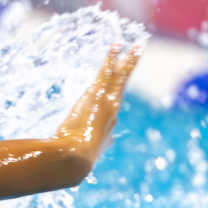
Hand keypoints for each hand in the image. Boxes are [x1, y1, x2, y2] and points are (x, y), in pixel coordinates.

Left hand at [55, 44, 140, 166]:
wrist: (74, 159)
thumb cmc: (71, 162)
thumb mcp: (78, 161)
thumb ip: (81, 158)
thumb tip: (88, 158)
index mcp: (105, 130)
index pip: (112, 110)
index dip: (114, 99)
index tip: (115, 95)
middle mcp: (112, 114)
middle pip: (121, 88)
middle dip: (128, 73)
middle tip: (136, 59)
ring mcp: (109, 104)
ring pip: (120, 78)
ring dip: (127, 61)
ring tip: (133, 46)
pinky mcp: (102, 96)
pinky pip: (110, 72)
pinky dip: (114, 58)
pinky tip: (118, 46)